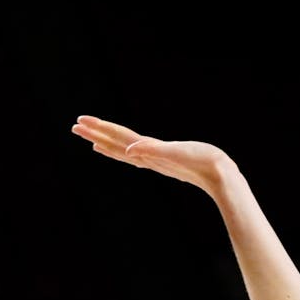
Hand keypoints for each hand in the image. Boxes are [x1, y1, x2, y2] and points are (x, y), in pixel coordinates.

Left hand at [70, 116, 236, 194]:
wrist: (223, 178)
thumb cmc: (203, 163)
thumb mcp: (177, 153)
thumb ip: (153, 151)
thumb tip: (129, 150)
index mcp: (149, 151)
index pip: (118, 137)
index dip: (99, 129)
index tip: (80, 121)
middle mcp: (150, 157)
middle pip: (117, 144)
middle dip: (96, 135)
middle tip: (75, 126)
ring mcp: (158, 161)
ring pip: (126, 152)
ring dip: (109, 145)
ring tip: (93, 142)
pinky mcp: (167, 162)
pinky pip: (140, 157)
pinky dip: (128, 153)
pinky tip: (127, 152)